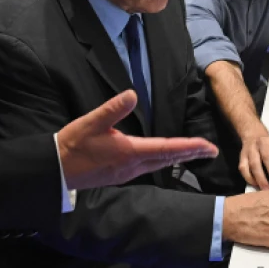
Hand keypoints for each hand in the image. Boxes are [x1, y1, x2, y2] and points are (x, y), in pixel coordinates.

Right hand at [58, 90, 218, 189]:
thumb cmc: (72, 145)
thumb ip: (112, 109)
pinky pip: (150, 167)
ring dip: (179, 157)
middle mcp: (132, 165)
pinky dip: (164, 161)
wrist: (57, 170)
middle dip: (191, 154)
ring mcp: (127, 172)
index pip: (167, 148)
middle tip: (211, 150)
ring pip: (160, 164)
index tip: (208, 146)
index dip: (190, 147)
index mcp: (129, 152)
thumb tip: (132, 94)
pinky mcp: (120, 174)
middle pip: (169, 158)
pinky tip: (165, 158)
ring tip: (194, 153)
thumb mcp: (90, 122)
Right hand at [239, 134, 268, 189]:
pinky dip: (249, 178)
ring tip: (266, 189)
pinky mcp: (242, 156)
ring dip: (260, 177)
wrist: (254, 136)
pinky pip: (244, 168)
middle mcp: (263, 143)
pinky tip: (256, 185)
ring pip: (254, 163)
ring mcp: (250, 149)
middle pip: (267, 157)